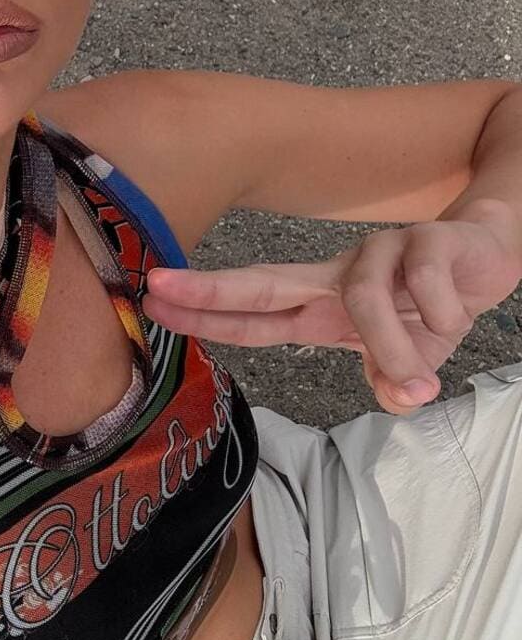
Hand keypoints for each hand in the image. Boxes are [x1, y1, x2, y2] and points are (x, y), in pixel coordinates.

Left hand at [141, 202, 521, 413]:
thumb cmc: (431, 306)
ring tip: (418, 381)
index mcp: (321, 305)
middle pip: (263, 282)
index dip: (205, 312)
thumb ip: (390, 377)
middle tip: (158, 289)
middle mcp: (337, 276)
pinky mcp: (425, 241)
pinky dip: (442, 314)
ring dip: (391, 343)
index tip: (152, 306)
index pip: (253, 312)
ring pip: (364, 298)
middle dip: (209, 288)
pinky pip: (423, 284)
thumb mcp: (406, 356)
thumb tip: (397, 399)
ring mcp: (377, 253)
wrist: (492, 253)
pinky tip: (453, 317)